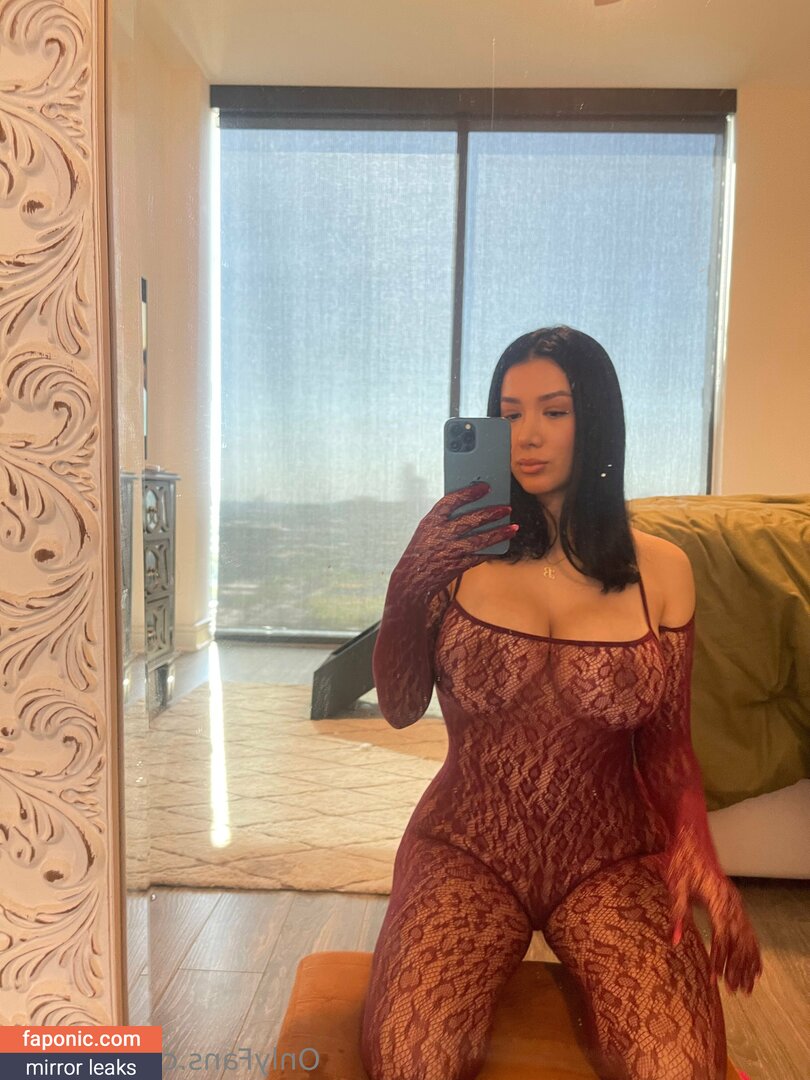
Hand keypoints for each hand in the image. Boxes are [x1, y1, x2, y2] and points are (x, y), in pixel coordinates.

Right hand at [392, 482, 516, 601]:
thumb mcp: (427, 530)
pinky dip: (490, 552)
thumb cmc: (421, 551)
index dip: (469, 493)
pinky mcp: (456, 566)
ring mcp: (449, 551)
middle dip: (491, 513)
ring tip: (513, 527)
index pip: (451, 501)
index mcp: (431, 522)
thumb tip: (472, 507)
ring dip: (498, 533)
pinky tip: (501, 547)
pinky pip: (478, 557)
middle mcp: (440, 535)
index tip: (485, 487)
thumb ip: (445, 519)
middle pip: (470, 520)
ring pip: (479, 540)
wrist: (412, 580)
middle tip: (506, 508)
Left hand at [664, 837, 762, 994]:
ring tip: (745, 987)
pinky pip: (749, 931)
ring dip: (747, 964)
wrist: (693, 842)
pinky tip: (755, 968)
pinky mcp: (736, 903)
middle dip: (737, 968)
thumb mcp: (675, 886)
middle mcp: (731, 903)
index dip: (718, 960)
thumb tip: (675, 942)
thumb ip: (677, 913)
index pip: (721, 937)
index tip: (714, 980)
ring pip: (747, 939)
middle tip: (735, 991)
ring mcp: (737, 903)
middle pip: (739, 942)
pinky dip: (753, 951)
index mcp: (717, 900)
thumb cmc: (682, 863)